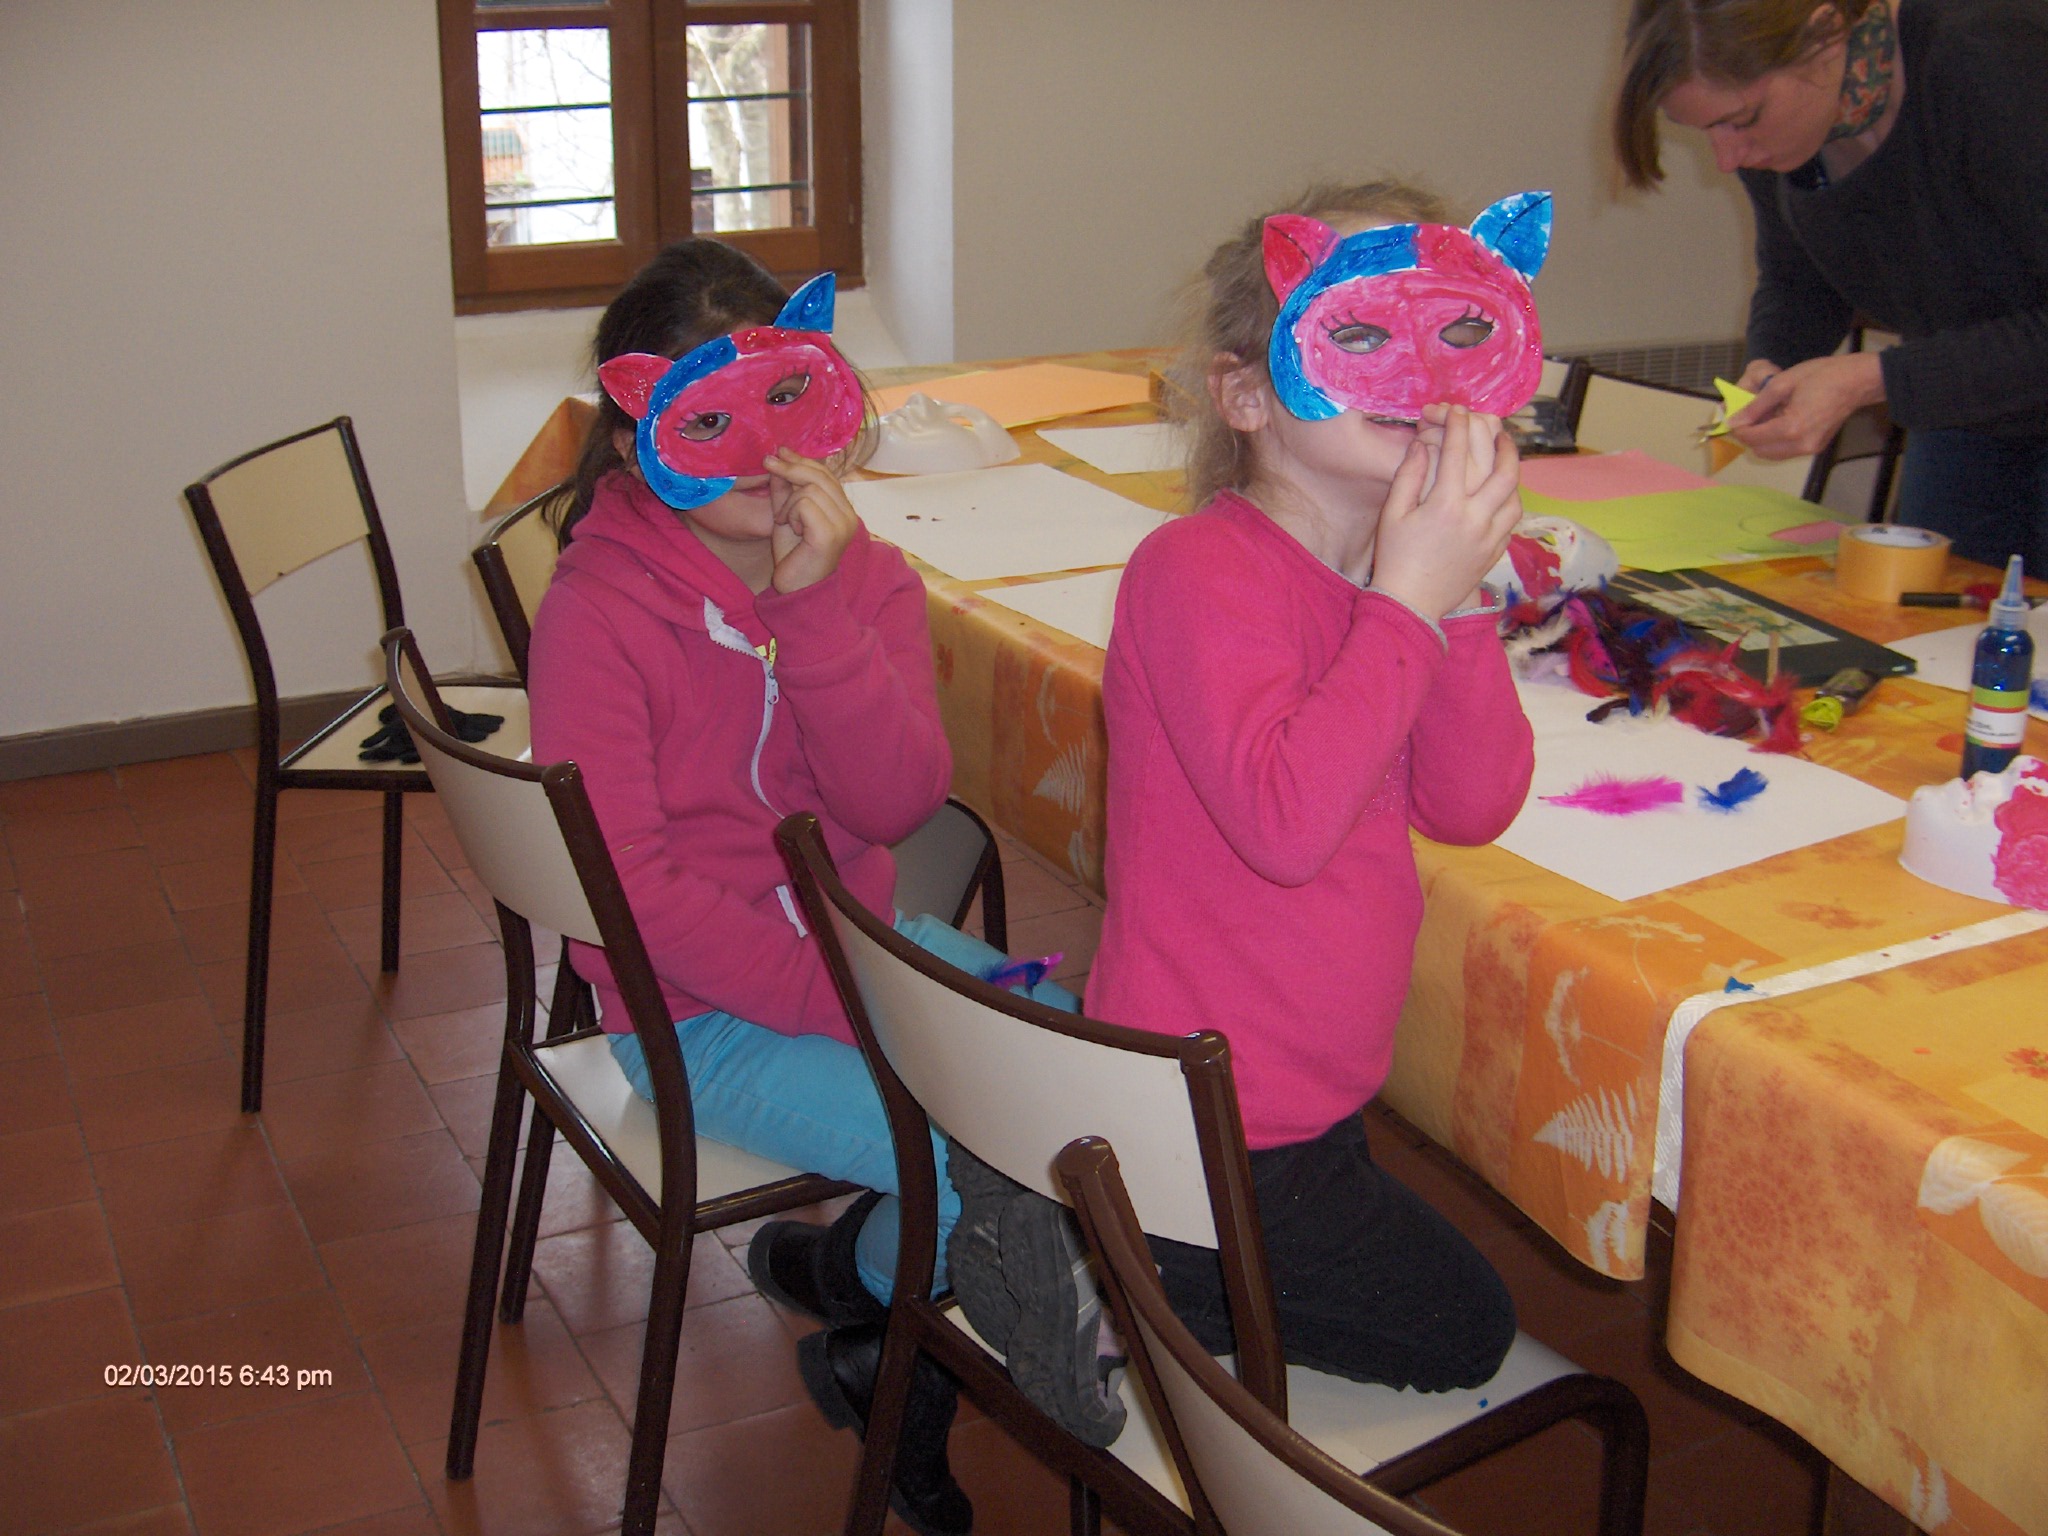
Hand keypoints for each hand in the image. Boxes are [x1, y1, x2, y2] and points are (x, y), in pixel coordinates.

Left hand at [766, 450, 858, 593]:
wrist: (797, 591)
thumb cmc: (793, 557)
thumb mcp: (786, 515)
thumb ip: (785, 490)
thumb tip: (779, 459)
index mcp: (843, 510)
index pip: (826, 474)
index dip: (802, 460)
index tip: (779, 452)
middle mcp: (849, 516)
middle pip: (820, 475)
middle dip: (790, 468)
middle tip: (768, 464)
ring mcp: (843, 524)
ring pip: (810, 489)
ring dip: (788, 502)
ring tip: (785, 520)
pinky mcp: (830, 534)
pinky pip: (804, 504)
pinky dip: (790, 513)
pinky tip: (791, 528)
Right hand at [1372, 406, 1522, 620]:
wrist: (1411, 604)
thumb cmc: (1395, 559)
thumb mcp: (1393, 515)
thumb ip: (1409, 476)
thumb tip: (1423, 445)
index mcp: (1445, 505)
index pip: (1458, 452)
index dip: (1458, 425)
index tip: (1457, 410)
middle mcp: (1475, 518)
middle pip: (1503, 470)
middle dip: (1502, 443)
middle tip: (1497, 429)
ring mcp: (1489, 537)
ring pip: (1515, 495)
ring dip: (1512, 471)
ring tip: (1505, 458)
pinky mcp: (1494, 552)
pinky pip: (1512, 519)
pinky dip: (1510, 500)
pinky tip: (1502, 493)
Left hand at [1726, 352, 1884, 459]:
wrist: (1858, 380)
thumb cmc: (1823, 375)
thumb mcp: (1782, 383)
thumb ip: (1755, 405)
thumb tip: (1734, 420)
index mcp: (1792, 427)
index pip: (1752, 437)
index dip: (1738, 427)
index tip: (1734, 415)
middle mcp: (1801, 444)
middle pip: (1759, 450)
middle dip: (1749, 434)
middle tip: (1749, 414)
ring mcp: (1810, 448)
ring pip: (1772, 453)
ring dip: (1762, 439)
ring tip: (1766, 415)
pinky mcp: (1816, 448)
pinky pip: (1786, 450)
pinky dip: (1776, 440)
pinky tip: (1780, 420)